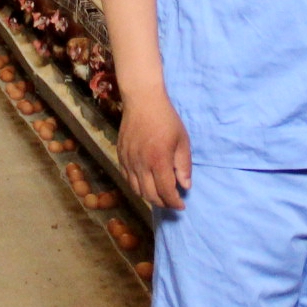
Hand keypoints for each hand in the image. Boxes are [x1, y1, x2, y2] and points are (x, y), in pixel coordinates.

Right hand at [117, 87, 191, 212]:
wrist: (142, 101)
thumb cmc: (166, 119)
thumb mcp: (182, 141)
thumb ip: (184, 166)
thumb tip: (185, 186)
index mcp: (159, 160)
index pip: (165, 192)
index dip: (174, 202)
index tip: (181, 205)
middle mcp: (141, 164)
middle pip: (150, 195)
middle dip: (163, 203)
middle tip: (172, 202)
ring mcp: (128, 161)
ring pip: (137, 190)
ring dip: (150, 197)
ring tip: (160, 195)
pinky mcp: (121, 157)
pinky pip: (127, 179)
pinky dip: (137, 187)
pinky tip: (146, 184)